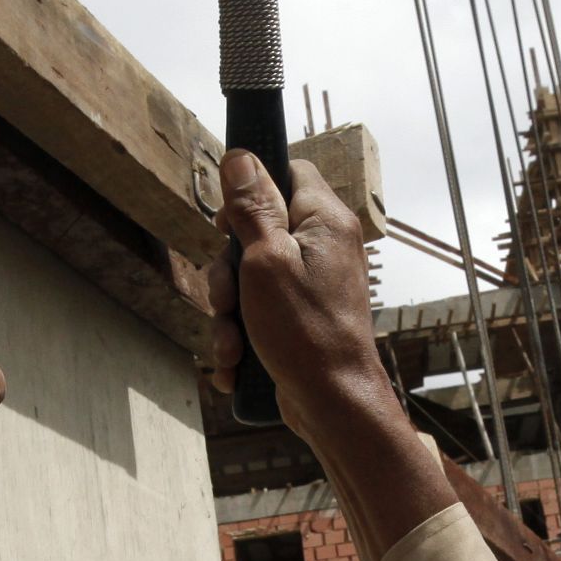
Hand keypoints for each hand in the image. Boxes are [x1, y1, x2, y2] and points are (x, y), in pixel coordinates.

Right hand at [204, 151, 397, 443]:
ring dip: (229, 311)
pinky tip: (236, 362)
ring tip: (232, 343)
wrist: (332, 403)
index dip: (251, 188)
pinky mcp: (300, 316)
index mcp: (325, 220)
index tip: (228, 221)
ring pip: (250, 277)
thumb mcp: (266, 260)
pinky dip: (242, 334)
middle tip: (227, 297)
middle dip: (227, 269)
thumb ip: (252, 208)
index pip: (288, 172)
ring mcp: (313, 284)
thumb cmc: (305, 331)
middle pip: (257, 230)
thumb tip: (241, 156)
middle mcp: (324, 247)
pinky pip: (259, 310)